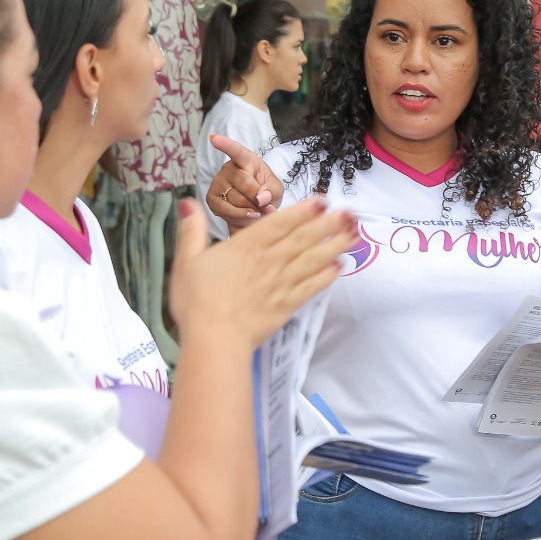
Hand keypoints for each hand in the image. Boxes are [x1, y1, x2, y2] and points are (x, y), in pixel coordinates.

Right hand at [169, 196, 354, 347]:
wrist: (214, 338)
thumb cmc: (197, 301)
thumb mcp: (187, 260)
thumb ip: (191, 230)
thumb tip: (187, 202)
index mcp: (246, 247)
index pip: (279, 224)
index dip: (302, 211)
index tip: (322, 200)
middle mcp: (268, 261)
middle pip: (303, 238)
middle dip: (328, 223)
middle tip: (349, 212)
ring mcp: (280, 284)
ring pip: (312, 260)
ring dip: (334, 245)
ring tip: (353, 234)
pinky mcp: (286, 306)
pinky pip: (311, 288)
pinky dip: (326, 277)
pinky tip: (339, 267)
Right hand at [205, 135, 283, 231]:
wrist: (256, 212)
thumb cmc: (266, 194)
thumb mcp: (276, 190)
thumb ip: (272, 192)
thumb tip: (261, 198)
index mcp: (246, 160)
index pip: (236, 151)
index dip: (225, 145)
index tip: (214, 138)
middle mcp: (229, 168)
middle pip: (245, 184)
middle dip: (258, 199)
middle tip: (263, 205)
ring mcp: (218, 182)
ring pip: (237, 200)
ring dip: (251, 211)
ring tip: (256, 211)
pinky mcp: (211, 198)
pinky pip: (225, 210)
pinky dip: (239, 217)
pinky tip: (246, 216)